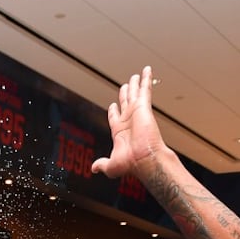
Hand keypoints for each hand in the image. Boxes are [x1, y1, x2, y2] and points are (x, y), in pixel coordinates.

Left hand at [91, 67, 169, 181]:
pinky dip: (146, 79)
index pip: (115, 117)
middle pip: (125, 102)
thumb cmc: (131, 164)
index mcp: (119, 132)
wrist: (145, 159)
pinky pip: (144, 89)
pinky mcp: (143, 107)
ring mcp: (136, 112)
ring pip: (135, 94)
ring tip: (136, 75)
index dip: (113, 111)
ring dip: (135, 84)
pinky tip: (146, 70)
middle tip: (125, 85)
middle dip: (125, 94)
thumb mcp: (111, 166)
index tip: (112, 105)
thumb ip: (102, 165)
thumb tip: (94, 168)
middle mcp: (128, 120)